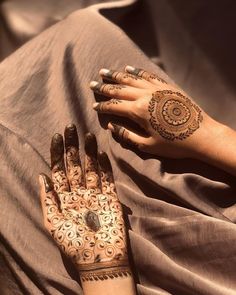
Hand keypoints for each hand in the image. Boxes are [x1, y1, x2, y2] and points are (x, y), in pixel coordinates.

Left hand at [38, 124, 130, 281]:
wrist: (99, 260)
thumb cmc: (74, 245)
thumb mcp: (54, 224)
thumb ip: (48, 199)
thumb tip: (41, 175)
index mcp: (64, 199)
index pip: (59, 171)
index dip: (57, 154)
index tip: (57, 137)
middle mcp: (79, 193)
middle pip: (74, 166)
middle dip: (72, 147)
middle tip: (71, 127)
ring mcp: (96, 195)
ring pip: (91, 169)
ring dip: (89, 153)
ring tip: (88, 136)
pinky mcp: (111, 198)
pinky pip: (107, 180)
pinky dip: (105, 167)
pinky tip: (101, 155)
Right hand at [90, 66, 223, 158]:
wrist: (202, 134)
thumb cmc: (174, 144)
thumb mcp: (148, 145)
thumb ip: (127, 135)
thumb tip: (112, 127)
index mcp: (139, 111)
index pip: (115, 106)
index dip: (102, 106)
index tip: (93, 105)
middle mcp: (145, 96)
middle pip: (120, 89)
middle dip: (104, 87)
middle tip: (92, 84)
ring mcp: (156, 89)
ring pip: (131, 79)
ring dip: (116, 75)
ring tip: (104, 72)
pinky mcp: (166, 86)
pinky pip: (148, 75)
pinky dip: (137, 71)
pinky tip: (129, 69)